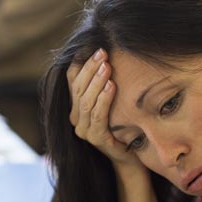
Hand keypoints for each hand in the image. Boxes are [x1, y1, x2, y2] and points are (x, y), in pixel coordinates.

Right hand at [67, 48, 141, 169]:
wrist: (130, 156)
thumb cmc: (121, 125)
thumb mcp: (111, 101)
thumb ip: (104, 83)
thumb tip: (106, 54)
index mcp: (75, 106)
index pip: (72, 79)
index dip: (81, 62)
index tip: (93, 46)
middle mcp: (75, 118)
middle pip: (79, 88)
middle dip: (90, 67)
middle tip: (102, 52)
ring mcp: (83, 130)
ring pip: (86, 101)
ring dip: (96, 81)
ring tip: (107, 65)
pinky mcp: (96, 139)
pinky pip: (97, 116)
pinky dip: (104, 100)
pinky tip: (112, 86)